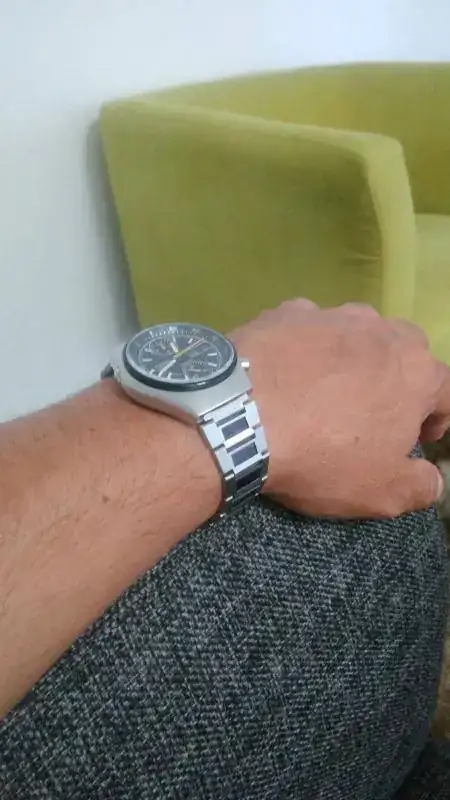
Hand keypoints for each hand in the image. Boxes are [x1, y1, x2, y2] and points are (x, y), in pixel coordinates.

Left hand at [230, 300, 449, 517]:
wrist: (239, 417)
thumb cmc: (322, 456)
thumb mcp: (381, 492)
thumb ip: (420, 486)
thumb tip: (432, 480)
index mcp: (416, 370)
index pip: (446, 392)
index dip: (437, 419)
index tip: (419, 439)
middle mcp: (379, 331)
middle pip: (404, 351)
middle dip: (398, 379)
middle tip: (374, 412)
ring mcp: (329, 315)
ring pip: (355, 333)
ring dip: (352, 358)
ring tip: (326, 390)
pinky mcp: (284, 312)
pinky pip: (305, 329)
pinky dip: (303, 348)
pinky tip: (285, 374)